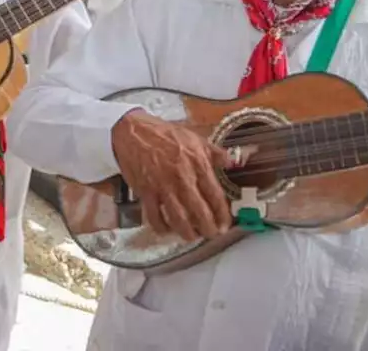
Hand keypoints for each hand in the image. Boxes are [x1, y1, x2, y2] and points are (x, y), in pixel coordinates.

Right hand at [111, 110, 232, 240]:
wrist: (133, 132)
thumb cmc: (164, 134)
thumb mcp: (195, 138)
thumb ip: (215, 153)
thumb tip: (234, 162)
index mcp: (197, 164)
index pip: (215, 196)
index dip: (222, 214)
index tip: (225, 224)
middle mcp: (182, 178)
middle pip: (200, 212)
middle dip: (208, 228)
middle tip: (211, 234)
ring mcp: (163, 187)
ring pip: (179, 219)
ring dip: (187, 232)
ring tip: (191, 236)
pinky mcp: (145, 192)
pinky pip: (155, 217)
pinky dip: (162, 227)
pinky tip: (166, 229)